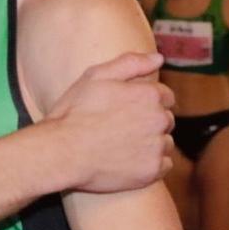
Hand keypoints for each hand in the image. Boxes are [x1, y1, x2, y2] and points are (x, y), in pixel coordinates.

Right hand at [44, 51, 173, 192]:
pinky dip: (151, 163)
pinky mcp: (152, 170)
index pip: (165, 96)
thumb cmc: (75, 112)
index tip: (128, 109)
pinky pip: (164, 165)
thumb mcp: (96, 76)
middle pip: (166, 120)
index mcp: (149, 94)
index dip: (146, 101)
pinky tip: (129, 161)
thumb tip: (159, 58)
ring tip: (123, 146)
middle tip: (122, 128)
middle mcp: (159, 119)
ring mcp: (156, 147)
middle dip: (150, 122)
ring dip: (152, 143)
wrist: (62, 152)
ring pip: (165, 143)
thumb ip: (131, 63)